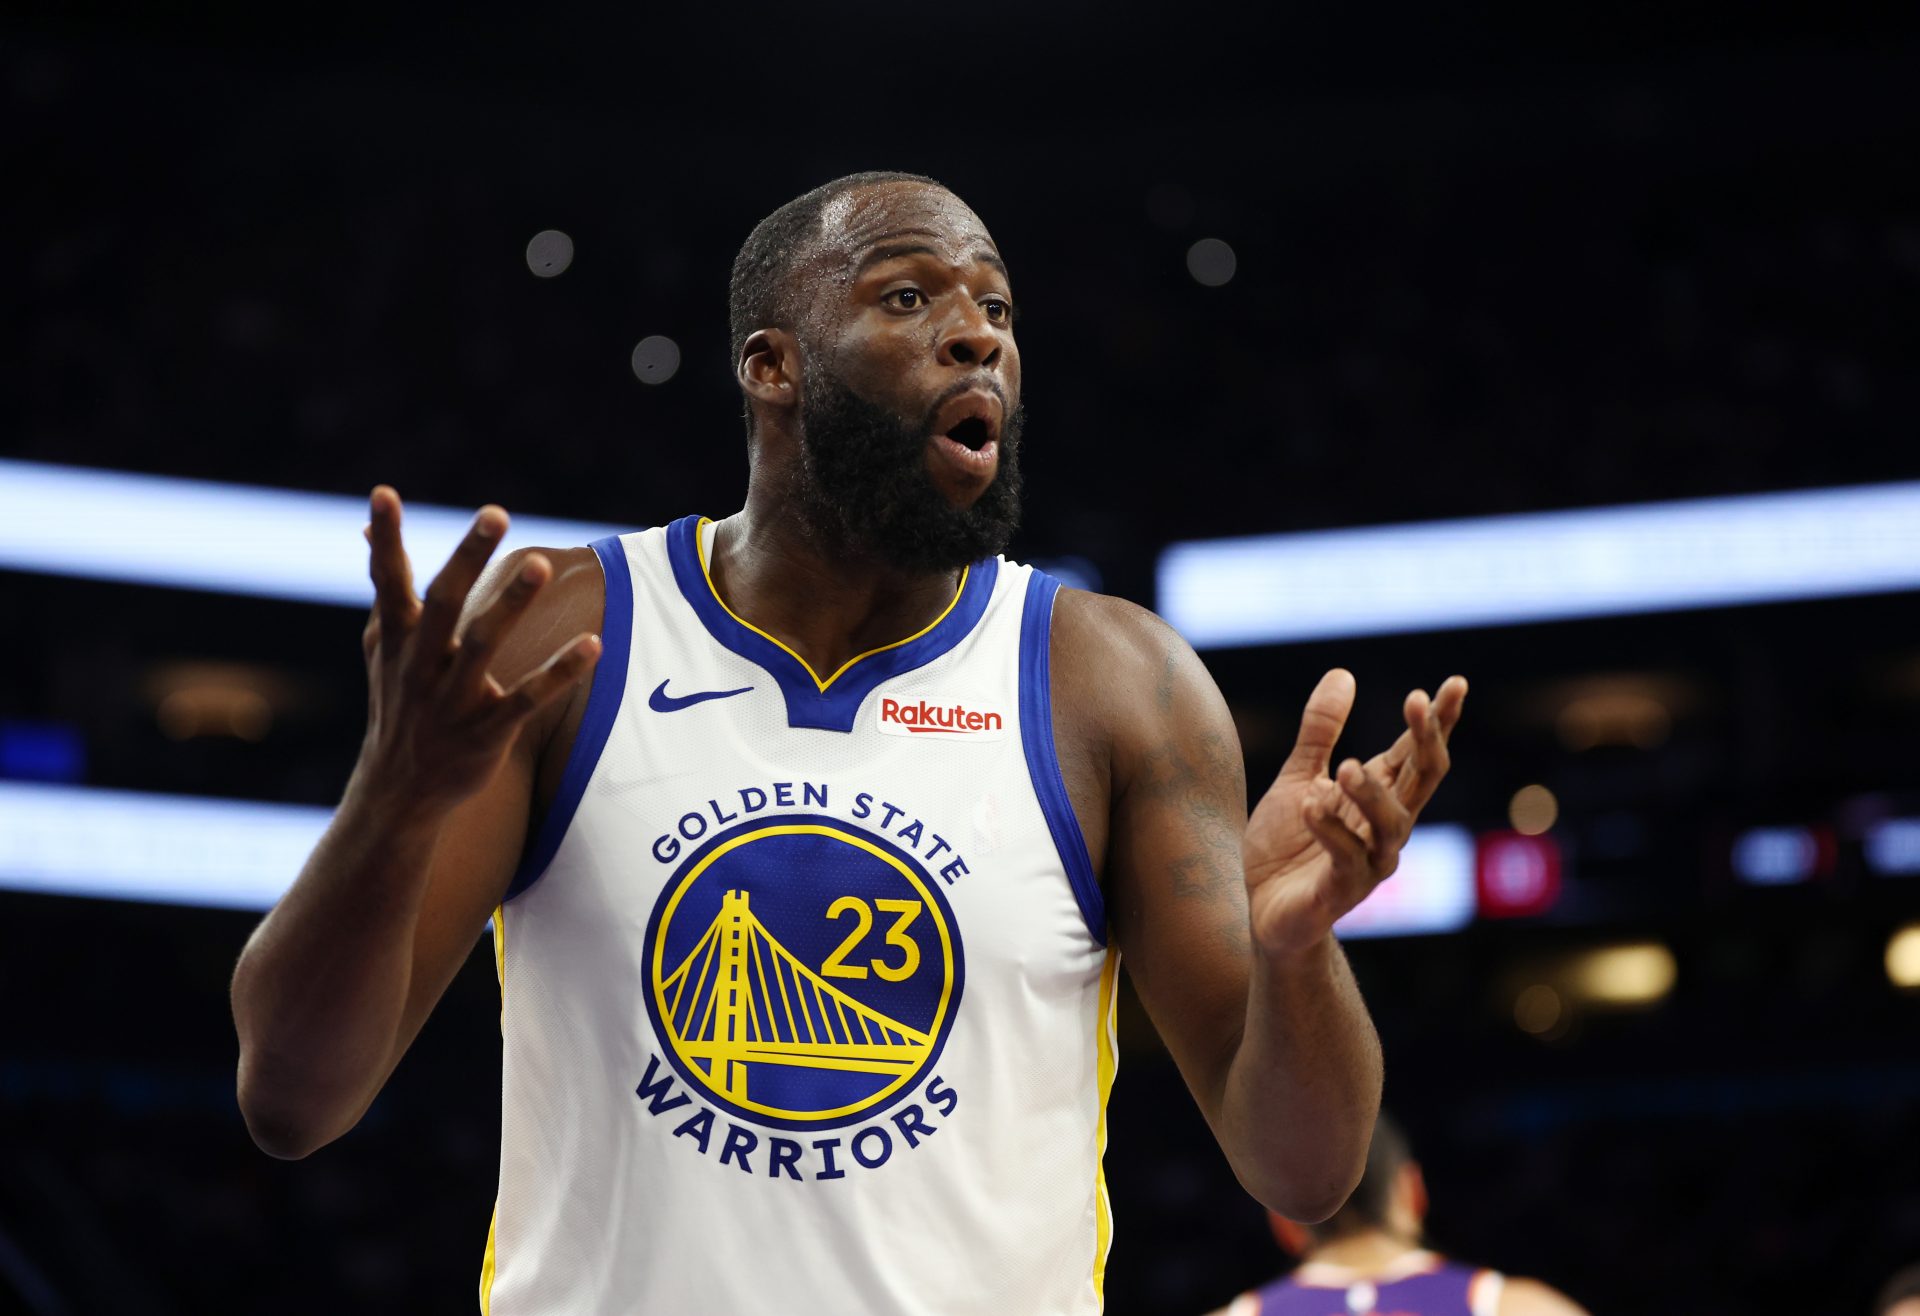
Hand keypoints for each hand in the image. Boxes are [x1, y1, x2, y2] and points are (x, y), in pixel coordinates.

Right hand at [358, 486, 600, 812]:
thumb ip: (383, 588)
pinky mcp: (488, 731)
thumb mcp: (381, 649)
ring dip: (512, 604)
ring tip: (541, 564)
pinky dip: (560, 673)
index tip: (382, 494)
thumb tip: (364, 527)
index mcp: (397, 641)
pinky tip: (594, 644)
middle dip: (467, 557)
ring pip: (484, 645)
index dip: (385, 539)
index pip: (388, 581)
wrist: (398, 794)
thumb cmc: (398, 707)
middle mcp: (421, 665)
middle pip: (443, 603)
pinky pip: (528, 699)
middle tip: (494, 512)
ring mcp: (454, 700)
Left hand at [1243, 669, 1466, 956]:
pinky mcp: (1340, 891)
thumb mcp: (1299, 778)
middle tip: (1417, 701)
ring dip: (1372, 794)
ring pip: (1392, 825)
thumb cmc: (1289, 844)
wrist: (1264, 909)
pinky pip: (1345, 859)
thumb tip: (1343, 673)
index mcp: (1381, 797)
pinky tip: (1311, 805)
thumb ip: (1320, 732)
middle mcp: (1386, 828)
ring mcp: (1370, 862)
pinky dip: (1330, 831)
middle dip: (1426, 740)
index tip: (1455, 683)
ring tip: (1347, 766)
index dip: (1438, 720)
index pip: (1418, 753)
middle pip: (1422, 780)